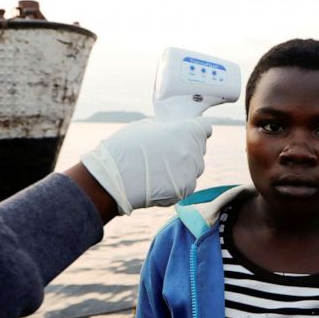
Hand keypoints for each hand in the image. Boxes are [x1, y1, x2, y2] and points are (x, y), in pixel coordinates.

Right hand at [80, 118, 211, 213]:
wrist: (113, 179)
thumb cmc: (125, 148)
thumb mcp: (145, 127)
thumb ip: (165, 129)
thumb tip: (171, 131)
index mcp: (186, 131)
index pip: (205, 128)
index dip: (196, 130)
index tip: (188, 134)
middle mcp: (193, 151)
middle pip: (198, 150)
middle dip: (186, 150)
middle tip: (165, 154)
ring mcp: (191, 172)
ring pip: (193, 169)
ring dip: (182, 169)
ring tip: (158, 169)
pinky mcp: (185, 190)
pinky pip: (186, 185)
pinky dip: (175, 185)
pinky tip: (157, 182)